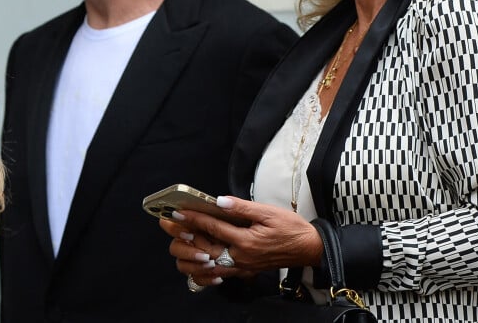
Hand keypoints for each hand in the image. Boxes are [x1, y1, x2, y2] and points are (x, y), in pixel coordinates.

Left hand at [160, 197, 322, 284]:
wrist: (308, 248)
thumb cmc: (290, 227)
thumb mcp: (268, 212)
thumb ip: (242, 208)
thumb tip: (220, 202)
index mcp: (246, 240)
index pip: (214, 227)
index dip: (194, 218)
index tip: (178, 211)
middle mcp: (241, 256)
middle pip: (206, 248)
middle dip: (186, 236)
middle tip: (169, 226)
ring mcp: (243, 266)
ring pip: (210, 265)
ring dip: (192, 254)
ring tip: (180, 243)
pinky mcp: (246, 271)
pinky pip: (221, 274)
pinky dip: (207, 271)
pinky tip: (199, 263)